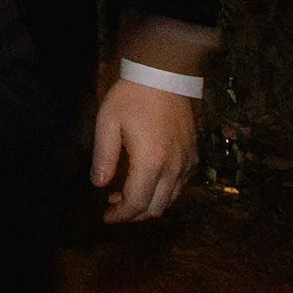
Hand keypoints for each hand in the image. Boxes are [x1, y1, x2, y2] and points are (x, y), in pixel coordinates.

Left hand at [92, 78, 198, 222]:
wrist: (164, 75)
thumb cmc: (132, 97)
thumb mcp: (108, 123)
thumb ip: (103, 157)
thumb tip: (99, 184)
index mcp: (152, 163)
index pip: (137, 203)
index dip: (121, 216)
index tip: (105, 217)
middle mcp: (174, 168)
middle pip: (156, 207)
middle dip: (134, 215)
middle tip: (113, 208)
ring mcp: (187, 163)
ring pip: (171, 199)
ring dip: (149, 204)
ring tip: (125, 194)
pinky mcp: (193, 156)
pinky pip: (181, 185)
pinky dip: (164, 192)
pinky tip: (147, 180)